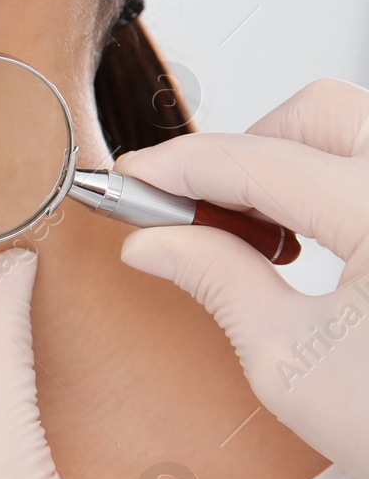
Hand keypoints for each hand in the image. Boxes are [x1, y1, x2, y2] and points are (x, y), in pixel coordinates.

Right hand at [115, 78, 368, 478]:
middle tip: (201, 216)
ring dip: (297, 166)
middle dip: (246, 152)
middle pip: (316, 112)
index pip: (257, 161)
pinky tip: (322, 244)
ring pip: (359, 130)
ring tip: (270, 242)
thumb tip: (157, 241)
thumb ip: (217, 281)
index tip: (132, 180)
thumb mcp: (289, 366)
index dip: (178, 167)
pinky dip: (342, 186)